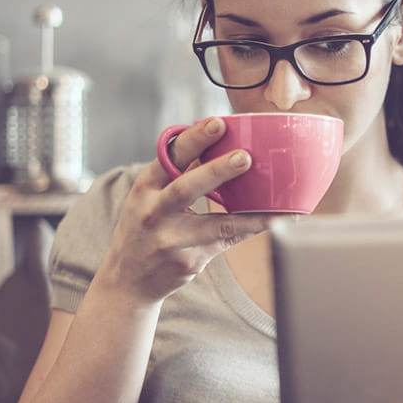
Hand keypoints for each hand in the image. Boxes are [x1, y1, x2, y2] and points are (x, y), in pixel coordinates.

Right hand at [96, 116, 268, 302]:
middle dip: (216, 171)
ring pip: (214, 225)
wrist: (128, 280)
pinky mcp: (188, 261)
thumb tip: (215, 141)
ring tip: (275, 206)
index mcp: (145, 187)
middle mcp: (154, 212)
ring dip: (247, 215)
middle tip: (245, 157)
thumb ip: (177, 173)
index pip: (169, 157)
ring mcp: (171, 240)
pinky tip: (274, 222)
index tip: (217, 123)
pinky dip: (251, 230)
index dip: (193, 139)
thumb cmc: (145, 227)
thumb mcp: (150, 196)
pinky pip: (226, 242)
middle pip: (186, 188)